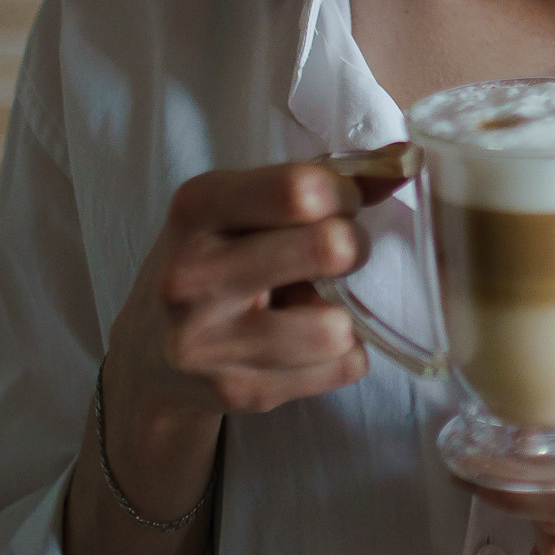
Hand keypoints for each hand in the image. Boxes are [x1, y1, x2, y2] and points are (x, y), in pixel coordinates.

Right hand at [100, 151, 408, 509]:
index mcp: (198, 208)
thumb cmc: (213, 262)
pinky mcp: (235, 392)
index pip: (301, 190)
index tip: (338, 203)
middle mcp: (194, 273)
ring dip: (342, 314)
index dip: (343, 194)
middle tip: (337, 253)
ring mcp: (210, 340)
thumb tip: (406, 162)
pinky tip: (302, 345)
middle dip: (352, 247)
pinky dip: (339, 355)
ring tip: (310, 307)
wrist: (148, 355)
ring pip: (336, 325)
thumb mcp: (242, 208)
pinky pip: (340, 368)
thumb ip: (322, 182)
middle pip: (330, 248)